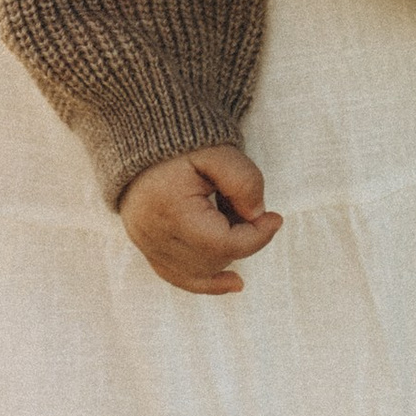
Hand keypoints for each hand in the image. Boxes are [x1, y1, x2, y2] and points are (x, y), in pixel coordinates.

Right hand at [117, 141, 281, 294]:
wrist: (140, 134)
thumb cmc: (181, 141)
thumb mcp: (219, 151)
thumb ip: (244, 181)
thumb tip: (257, 216)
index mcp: (170, 210)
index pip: (225, 244)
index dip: (258, 236)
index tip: (274, 217)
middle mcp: (153, 234)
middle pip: (214, 260)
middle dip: (240, 240)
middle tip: (245, 206)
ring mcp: (146, 243)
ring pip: (199, 273)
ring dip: (225, 254)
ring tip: (232, 221)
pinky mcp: (145, 245)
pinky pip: (178, 276)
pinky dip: (206, 281)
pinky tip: (233, 282)